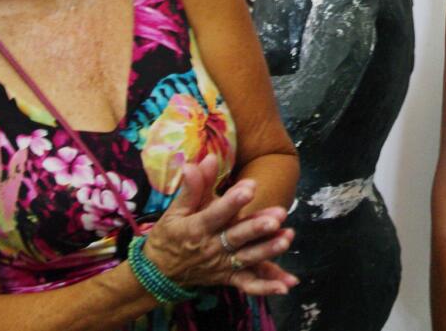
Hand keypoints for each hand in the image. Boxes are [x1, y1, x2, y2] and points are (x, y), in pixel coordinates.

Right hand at [138, 155, 299, 295]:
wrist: (158, 273)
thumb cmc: (169, 235)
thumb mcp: (175, 210)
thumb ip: (193, 186)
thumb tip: (205, 159)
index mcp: (197, 228)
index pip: (216, 214)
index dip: (233, 201)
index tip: (250, 187)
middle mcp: (211, 248)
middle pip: (237, 237)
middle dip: (257, 228)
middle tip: (277, 218)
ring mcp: (222, 265)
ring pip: (247, 258)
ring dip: (268, 250)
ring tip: (286, 239)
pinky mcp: (228, 278)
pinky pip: (249, 284)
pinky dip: (267, 286)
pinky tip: (287, 284)